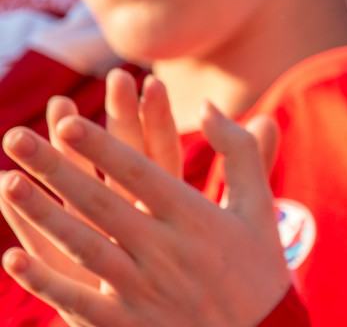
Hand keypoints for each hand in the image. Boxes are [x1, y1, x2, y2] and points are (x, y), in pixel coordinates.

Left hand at [0, 103, 288, 326]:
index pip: (141, 173)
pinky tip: (12, 258)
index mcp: (196, 217)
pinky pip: (79, 300)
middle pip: (101, 202)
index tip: (67, 121)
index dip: (103, 147)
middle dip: (55, 168)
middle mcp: (166, 249)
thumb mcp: (258, 205)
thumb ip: (238, 151)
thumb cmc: (258, 267)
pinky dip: (45, 281)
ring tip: (8, 181)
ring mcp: (144, 288)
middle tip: (17, 137)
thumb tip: (208, 105)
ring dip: (42, 214)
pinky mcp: (129, 324)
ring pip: (83, 245)